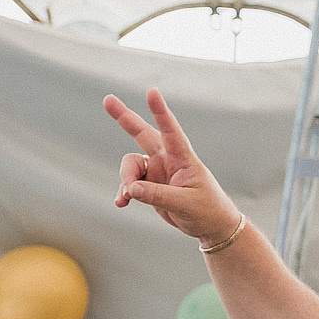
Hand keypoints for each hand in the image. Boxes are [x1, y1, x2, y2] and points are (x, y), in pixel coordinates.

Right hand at [105, 90, 243, 242]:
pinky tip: (121, 203)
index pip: (171, 131)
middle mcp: (168, 160)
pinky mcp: (151, 185)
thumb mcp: (185, 204)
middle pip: (143, 133)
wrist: (210, 226)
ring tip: (127, 197)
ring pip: (130, 165)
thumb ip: (158, 196)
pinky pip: (130, 183)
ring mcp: (158, 171)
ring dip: (125, 179)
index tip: (152, 92)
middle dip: (124, 117)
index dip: (160, 111)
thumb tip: (131, 189)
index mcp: (183, 158)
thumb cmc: (207, 210)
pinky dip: (124, 192)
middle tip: (107, 100)